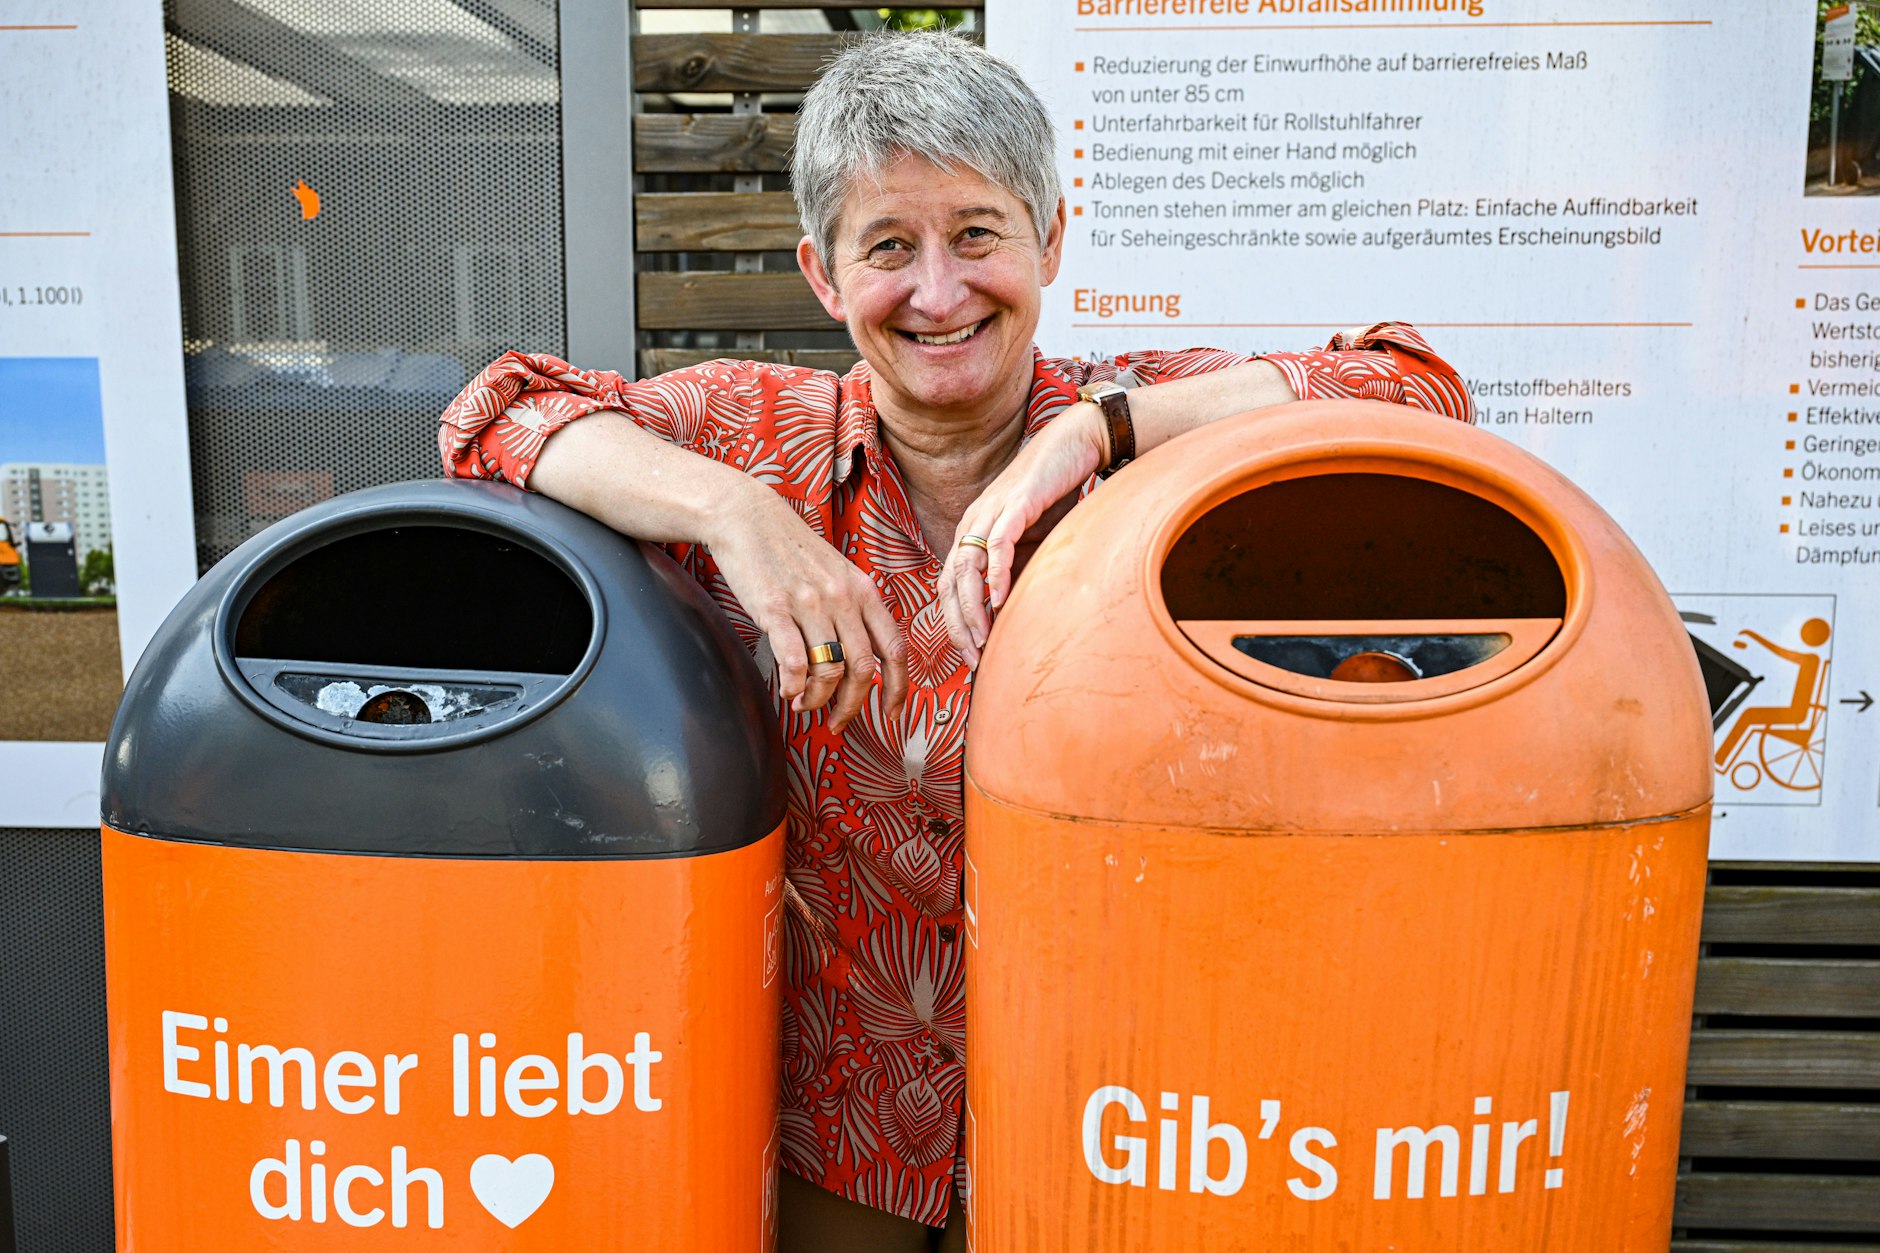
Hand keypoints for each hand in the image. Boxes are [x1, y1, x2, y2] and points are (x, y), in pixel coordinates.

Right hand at [706, 481, 908, 731]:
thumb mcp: (837, 573)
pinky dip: (793, 685)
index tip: (891, 713)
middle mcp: (842, 598)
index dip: (898, 688)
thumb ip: (853, 610)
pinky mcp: (774, 608)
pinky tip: (787, 691)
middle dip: (853, 706)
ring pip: (829, 669)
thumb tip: (862, 659)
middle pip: (864, 668)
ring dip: (818, 698)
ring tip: (804, 705)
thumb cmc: (791, 550)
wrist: (747, 517)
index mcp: (863, 591)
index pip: (895, 648)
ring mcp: (809, 603)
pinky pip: (794, 660)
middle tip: (837, 723)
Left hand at [938, 401, 1108, 667]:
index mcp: (972, 533)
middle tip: (972, 658)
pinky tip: (1000, 600)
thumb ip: (1020, 571)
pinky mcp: (1015, 503)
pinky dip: (996, 574)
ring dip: (971, 607)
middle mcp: (973, 523)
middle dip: (958, 625)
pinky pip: (998, 544)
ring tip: (980, 638)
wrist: (1075, 445)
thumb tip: (1014, 613)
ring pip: (966, 567)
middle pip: (950, 582)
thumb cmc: (1055, 493)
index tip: (971, 655)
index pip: (950, 586)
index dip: (956, 623)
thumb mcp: (1034, 542)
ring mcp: (991, 513)